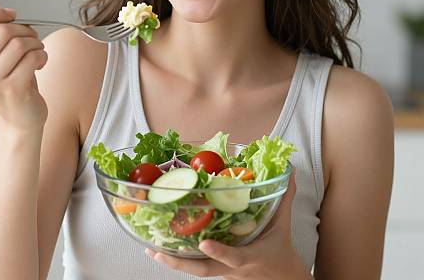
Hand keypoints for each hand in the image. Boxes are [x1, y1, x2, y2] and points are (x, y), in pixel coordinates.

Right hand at [0, 0, 48, 130]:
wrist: (21, 116)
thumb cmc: (12, 79)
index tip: (12, 15)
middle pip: (3, 30)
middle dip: (25, 30)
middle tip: (33, 38)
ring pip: (21, 43)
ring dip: (37, 43)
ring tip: (37, 52)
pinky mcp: (12, 88)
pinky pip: (34, 57)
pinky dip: (43, 55)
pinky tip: (41, 63)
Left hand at [145, 170, 309, 278]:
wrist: (284, 279)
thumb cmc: (281, 250)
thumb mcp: (282, 224)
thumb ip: (283, 197)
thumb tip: (287, 172)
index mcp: (249, 257)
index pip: (233, 257)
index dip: (219, 252)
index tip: (204, 243)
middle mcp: (232, 269)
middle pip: (203, 271)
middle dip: (179, 264)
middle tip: (157, 251)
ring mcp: (223, 273)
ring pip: (196, 270)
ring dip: (173, 262)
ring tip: (152, 249)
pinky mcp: (218, 271)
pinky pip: (197, 266)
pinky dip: (180, 260)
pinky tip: (163, 250)